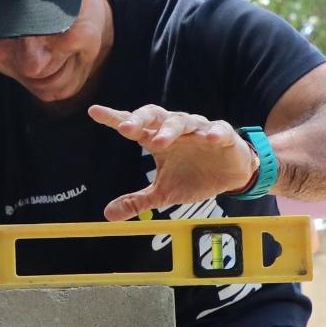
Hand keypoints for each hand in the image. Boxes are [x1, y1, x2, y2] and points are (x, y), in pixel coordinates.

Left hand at [88, 104, 257, 220]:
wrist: (230, 176)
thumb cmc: (193, 178)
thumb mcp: (163, 193)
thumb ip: (137, 201)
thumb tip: (107, 214)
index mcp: (158, 139)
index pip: (134, 126)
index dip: (115, 118)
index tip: (94, 112)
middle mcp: (176, 130)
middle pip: (156, 116)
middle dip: (140, 120)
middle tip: (125, 129)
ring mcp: (199, 130)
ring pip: (183, 122)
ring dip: (170, 130)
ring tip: (159, 141)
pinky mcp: (223, 136)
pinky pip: (218, 130)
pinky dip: (214, 133)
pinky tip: (210, 138)